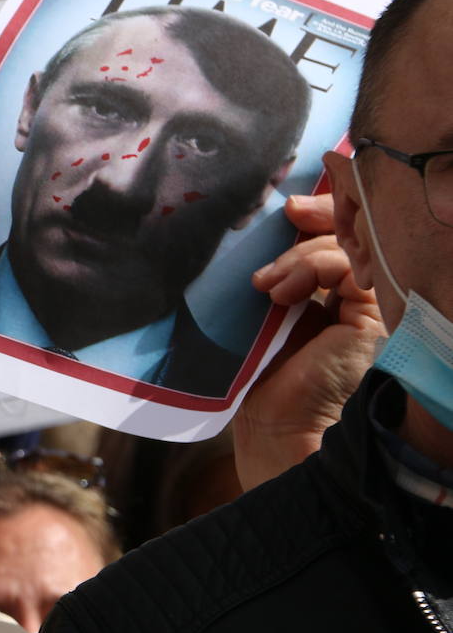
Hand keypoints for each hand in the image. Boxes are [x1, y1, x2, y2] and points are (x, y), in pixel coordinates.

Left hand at [235, 193, 384, 489]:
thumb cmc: (259, 373)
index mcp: (331, 292)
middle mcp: (357, 298)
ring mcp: (369, 308)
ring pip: (348, 251)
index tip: (287, 208)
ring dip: (301, 256)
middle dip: (321, 215)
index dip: (321, 214)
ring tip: (266, 285)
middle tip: (288, 213)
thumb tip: (261, 228)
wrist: (273, 424)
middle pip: (352, 235)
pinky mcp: (373, 320)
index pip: (337, 237)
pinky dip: (314, 269)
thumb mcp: (262, 309)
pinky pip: (351, 272)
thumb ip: (274, 273)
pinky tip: (283, 293)